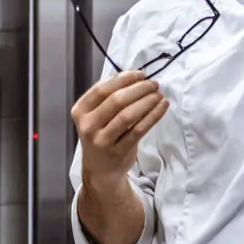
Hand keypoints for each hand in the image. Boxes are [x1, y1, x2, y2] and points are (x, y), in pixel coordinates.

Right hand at [71, 70, 168, 186]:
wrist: (101, 169)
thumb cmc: (102, 135)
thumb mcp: (96, 116)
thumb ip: (109, 97)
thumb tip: (135, 75)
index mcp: (80, 111)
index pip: (102, 89)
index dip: (124, 79)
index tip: (141, 74)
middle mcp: (88, 125)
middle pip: (116, 100)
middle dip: (139, 88)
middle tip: (154, 84)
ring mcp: (102, 140)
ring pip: (128, 115)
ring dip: (148, 101)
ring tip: (159, 94)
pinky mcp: (118, 151)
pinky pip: (139, 129)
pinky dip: (153, 115)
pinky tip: (163, 106)